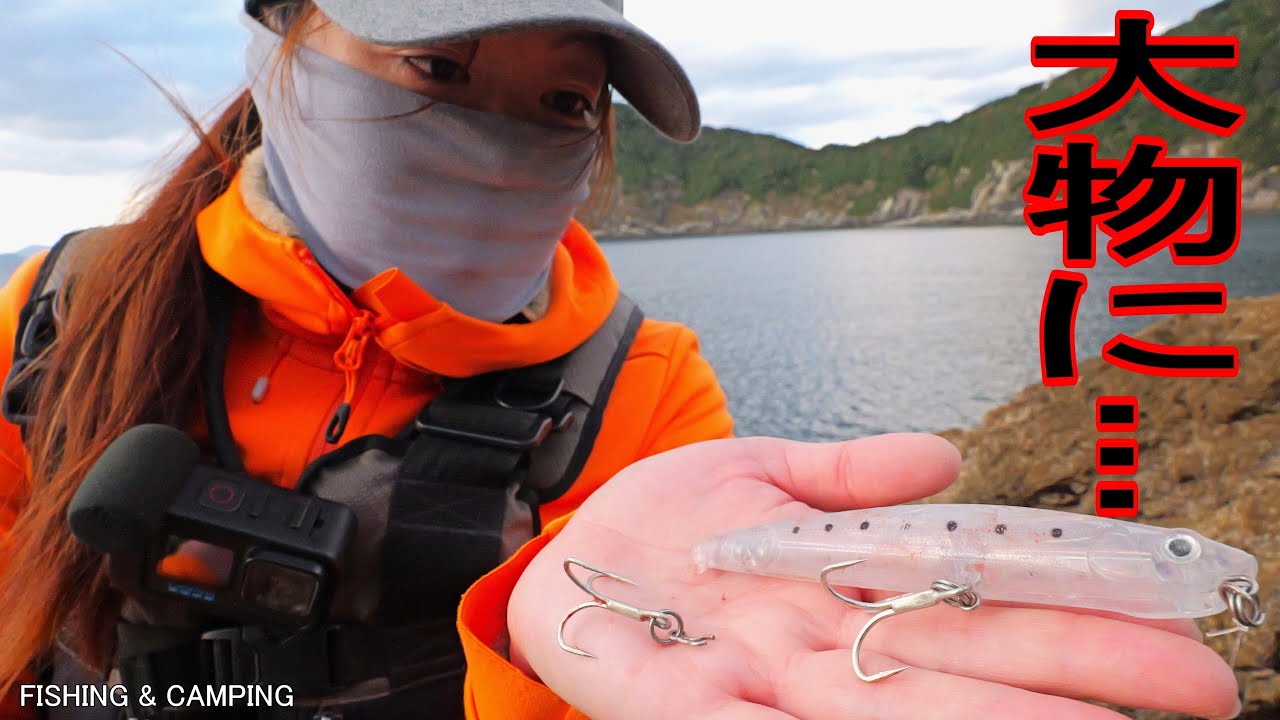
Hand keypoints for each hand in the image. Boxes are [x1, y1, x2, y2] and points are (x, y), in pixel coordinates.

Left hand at [508, 435, 1240, 719]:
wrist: (559, 548)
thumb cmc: (666, 519)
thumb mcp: (761, 475)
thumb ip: (847, 474)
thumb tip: (949, 457)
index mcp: (850, 595)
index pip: (983, 603)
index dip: (1074, 611)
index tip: (1175, 616)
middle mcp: (823, 655)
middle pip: (965, 668)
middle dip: (1077, 680)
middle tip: (1202, 692)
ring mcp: (758, 687)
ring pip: (893, 710)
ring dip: (993, 718)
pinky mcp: (684, 710)